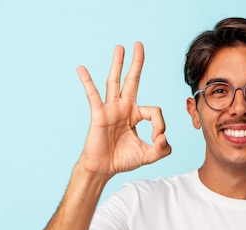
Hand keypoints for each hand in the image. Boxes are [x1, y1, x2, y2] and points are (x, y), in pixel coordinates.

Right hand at [76, 42, 170, 177]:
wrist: (103, 169)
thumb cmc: (123, 160)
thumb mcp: (149, 155)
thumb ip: (162, 149)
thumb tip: (163, 137)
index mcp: (136, 115)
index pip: (154, 111)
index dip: (160, 125)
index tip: (158, 139)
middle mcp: (124, 108)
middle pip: (132, 81)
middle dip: (137, 63)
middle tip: (139, 44)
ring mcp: (110, 109)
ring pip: (114, 82)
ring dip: (118, 64)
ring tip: (120, 48)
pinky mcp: (98, 114)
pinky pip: (93, 95)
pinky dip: (87, 82)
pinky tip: (82, 69)